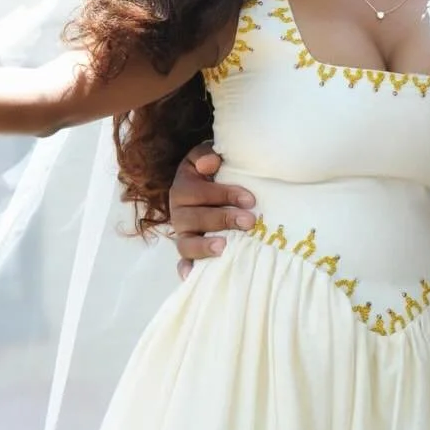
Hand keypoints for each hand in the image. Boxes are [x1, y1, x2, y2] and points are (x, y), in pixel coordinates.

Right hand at [169, 141, 256, 280]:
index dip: (225, 194)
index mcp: (183, 187)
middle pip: (195, 218)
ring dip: (204, 246)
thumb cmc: (212, 171)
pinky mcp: (188, 251)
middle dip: (223, 219)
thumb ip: (207, 154)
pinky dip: (187, 269)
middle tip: (249, 221)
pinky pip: (183, 262)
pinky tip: (194, 276)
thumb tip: (209, 163)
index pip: (200, 192)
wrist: (204, 184)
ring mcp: (183, 234)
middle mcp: (179, 212)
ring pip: (186, 243)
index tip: (250, 199)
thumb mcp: (207, 156)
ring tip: (224, 247)